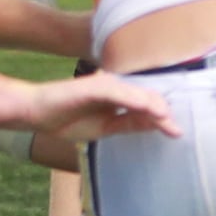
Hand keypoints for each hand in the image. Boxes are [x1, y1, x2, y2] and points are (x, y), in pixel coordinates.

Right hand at [27, 70, 180, 142]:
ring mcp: (106, 84)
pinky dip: (134, 99)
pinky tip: (146, 107)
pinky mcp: (95, 85)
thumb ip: (128, 124)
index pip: (146, 105)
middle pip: (146, 97)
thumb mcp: (105, 128)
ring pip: (136, 93)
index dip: (162, 117)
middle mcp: (116, 87)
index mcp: (119, 97)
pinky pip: (119, 93)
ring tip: (167, 120)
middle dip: (163, 113)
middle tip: (177, 130)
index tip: (177, 132)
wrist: (38, 113)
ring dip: (153, 106)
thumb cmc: (68, 119)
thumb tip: (155, 125)